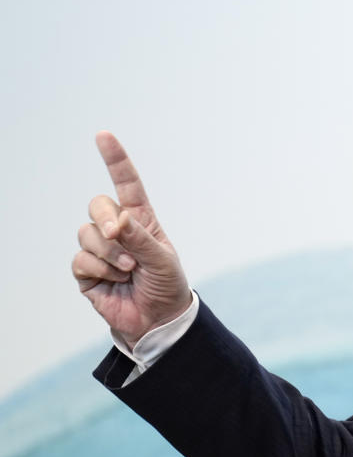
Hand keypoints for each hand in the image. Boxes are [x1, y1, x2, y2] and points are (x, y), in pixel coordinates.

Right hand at [72, 131, 191, 349]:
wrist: (159, 320)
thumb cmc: (167, 286)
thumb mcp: (163, 260)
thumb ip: (140, 238)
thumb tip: (117, 220)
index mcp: (141, 220)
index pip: (126, 184)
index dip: (115, 160)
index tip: (104, 136)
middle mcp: (118, 229)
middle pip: (97, 205)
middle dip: (106, 218)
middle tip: (121, 236)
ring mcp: (100, 249)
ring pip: (87, 232)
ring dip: (110, 251)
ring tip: (129, 269)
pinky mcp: (86, 271)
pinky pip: (81, 258)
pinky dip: (100, 268)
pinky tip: (115, 279)